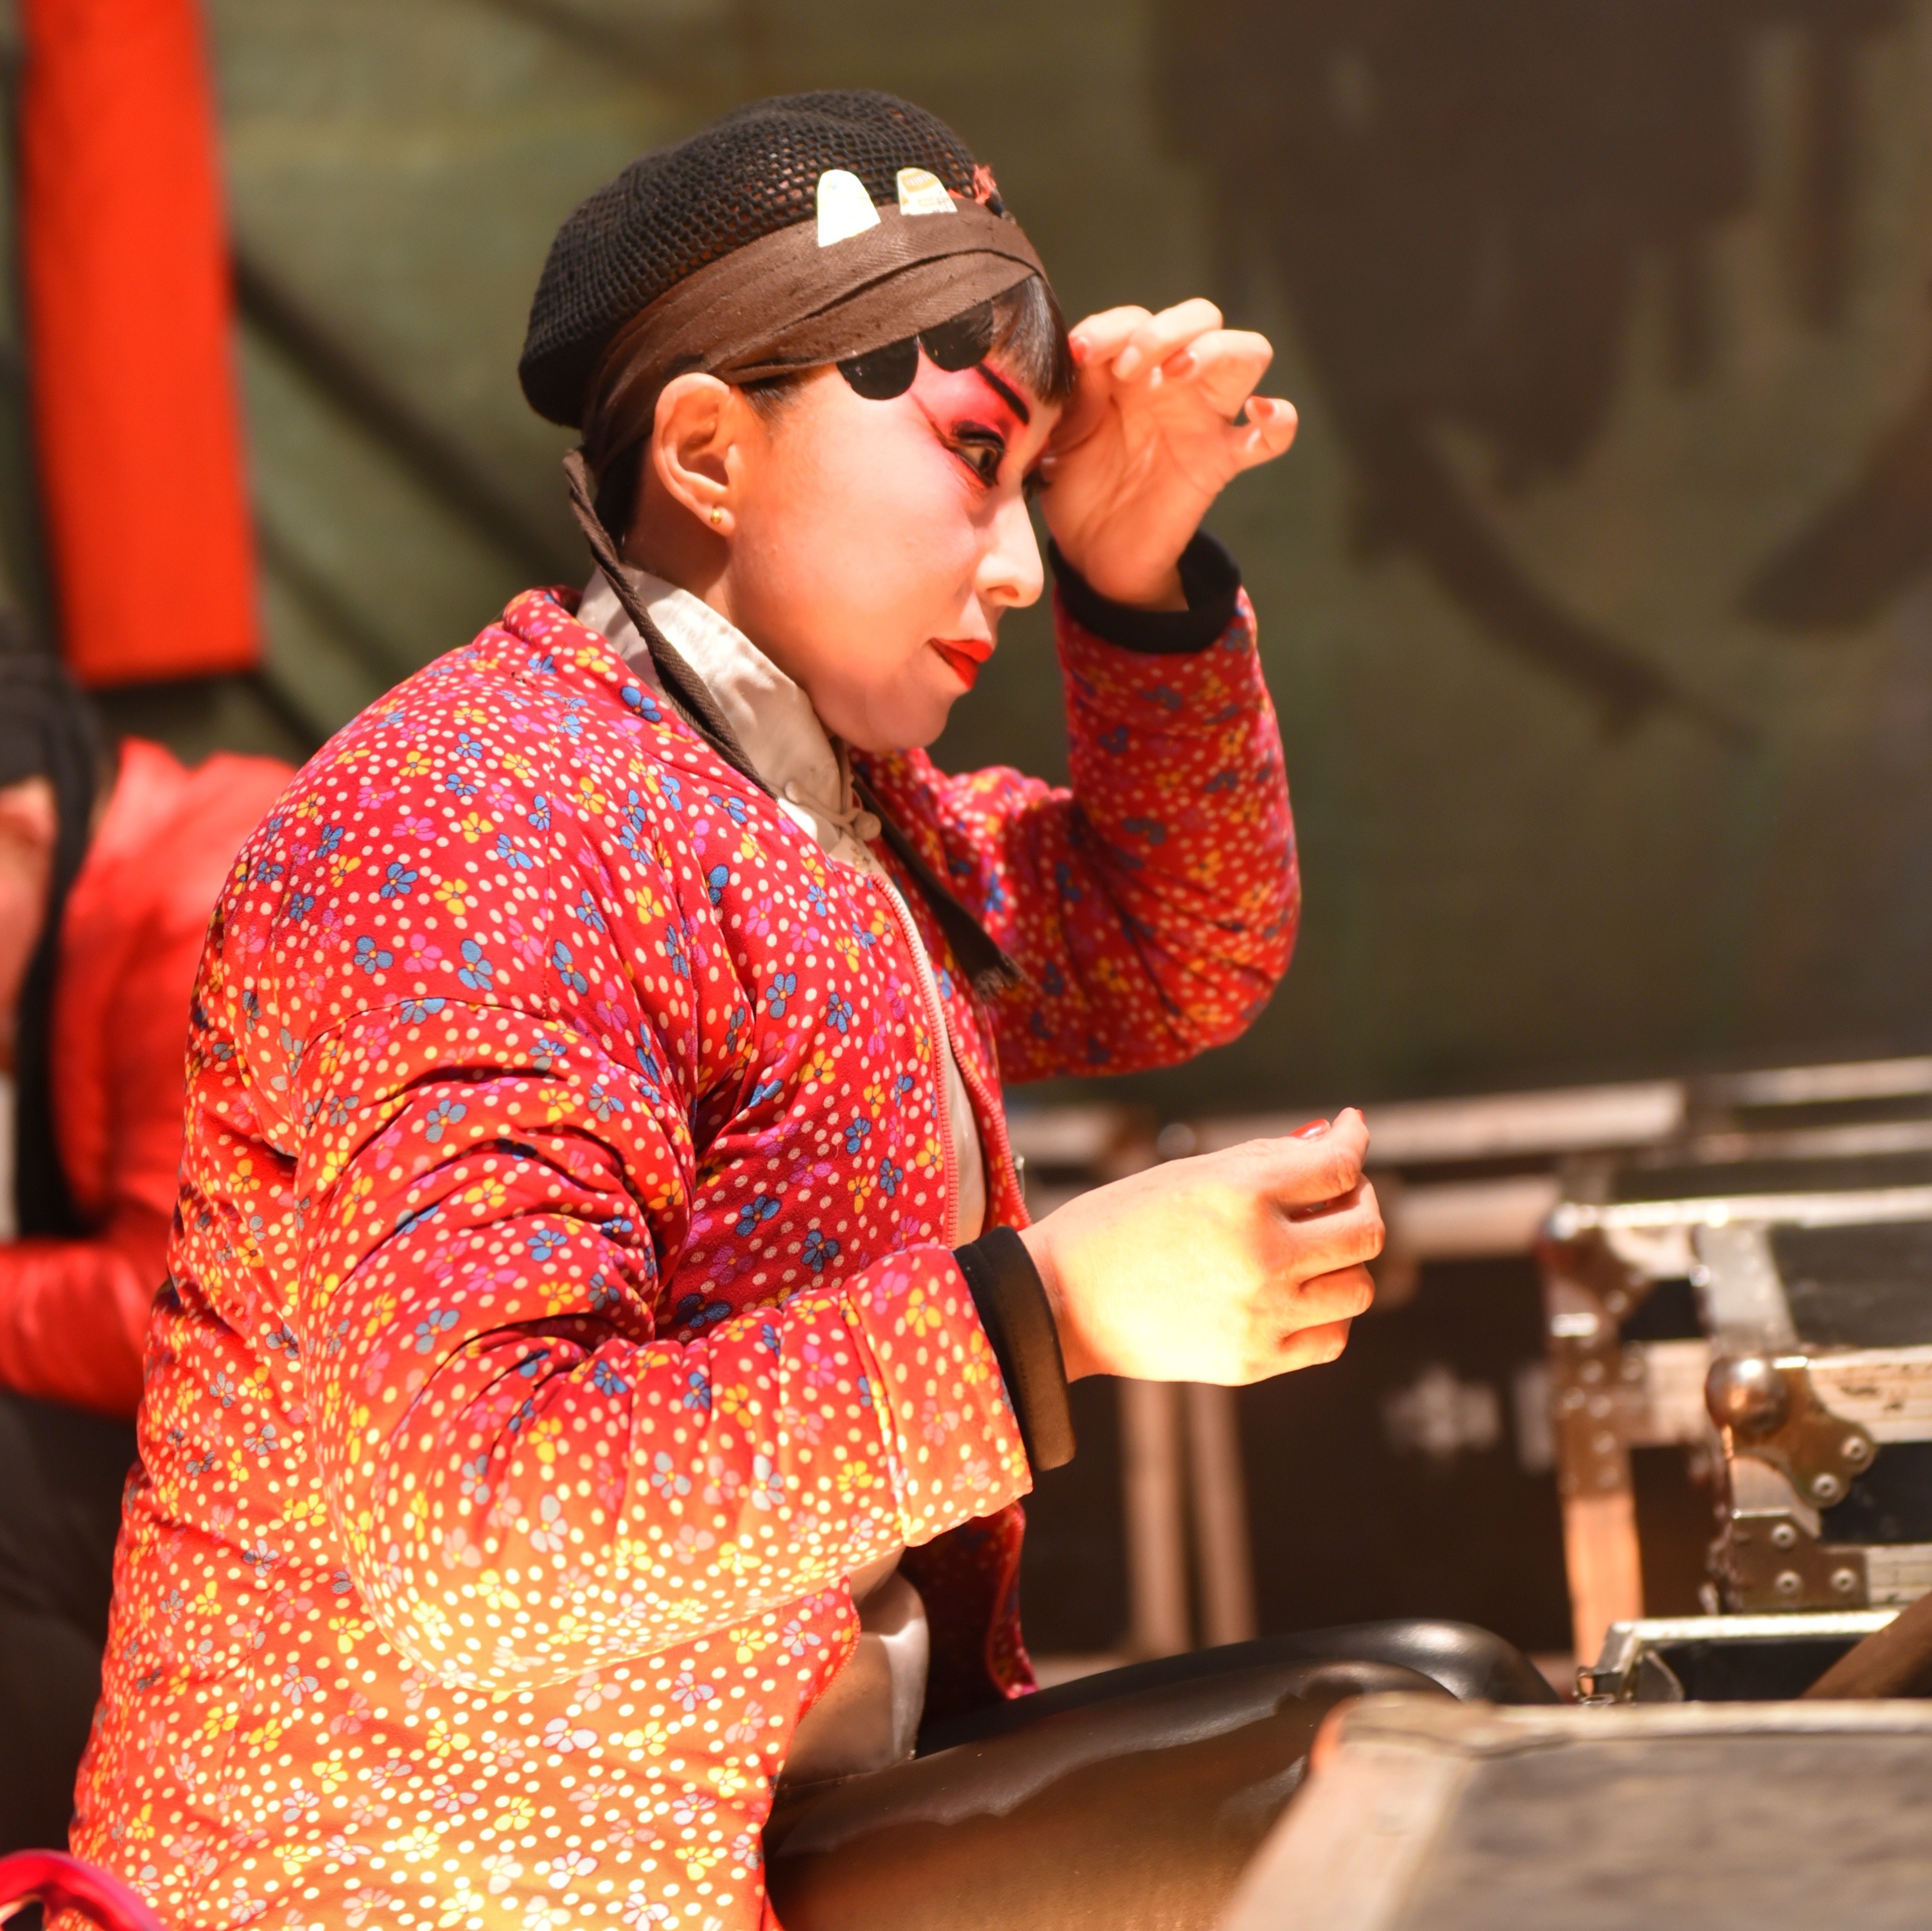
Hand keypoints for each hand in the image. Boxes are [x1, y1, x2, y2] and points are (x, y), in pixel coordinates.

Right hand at [1018, 1111, 1381, 1383]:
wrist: (1061, 1302)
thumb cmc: (1122, 1223)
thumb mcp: (1190, 1173)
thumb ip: (1267, 1159)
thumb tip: (1334, 1141)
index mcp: (1240, 1195)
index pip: (1338, 1165)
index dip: (1352, 1140)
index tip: (1349, 1130)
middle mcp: (1261, 1257)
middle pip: (1364, 1230)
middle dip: (1359, 1200)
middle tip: (1339, 1191)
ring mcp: (1261, 1315)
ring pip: (1359, 1288)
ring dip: (1346, 1261)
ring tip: (1314, 1247)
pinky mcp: (1254, 1362)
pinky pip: (1330, 1337)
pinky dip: (1328, 1312)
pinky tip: (1299, 1292)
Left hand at [1038, 299, 1297, 608]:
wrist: (1090, 551)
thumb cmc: (1074, 483)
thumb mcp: (1061, 430)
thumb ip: (1072, 389)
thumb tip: (1078, 351)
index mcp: (1131, 369)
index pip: (1138, 318)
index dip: (1113, 326)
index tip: (1082, 354)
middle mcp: (1173, 384)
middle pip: (1204, 317)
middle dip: (1169, 328)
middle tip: (1129, 369)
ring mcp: (1204, 419)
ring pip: (1248, 352)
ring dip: (1216, 350)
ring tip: (1177, 374)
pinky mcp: (1221, 462)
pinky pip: (1272, 437)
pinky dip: (1281, 419)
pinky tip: (1260, 411)